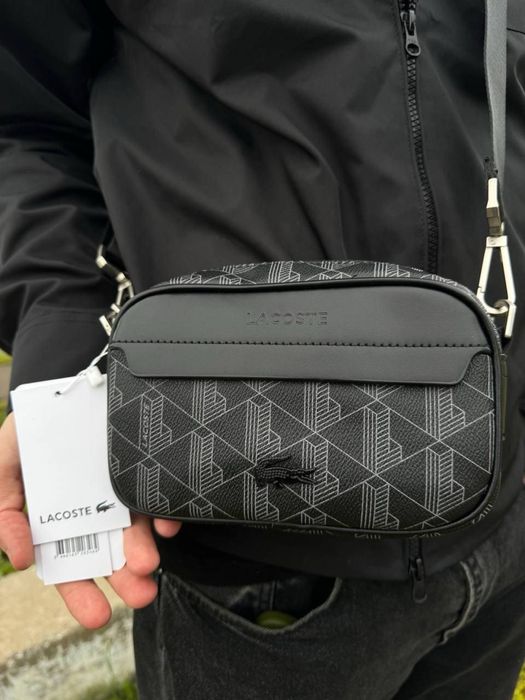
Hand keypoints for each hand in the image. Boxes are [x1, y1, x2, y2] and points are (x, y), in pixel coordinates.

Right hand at [0, 411, 180, 628]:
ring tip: (148, 565)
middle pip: (108, 555)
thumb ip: (4, 509)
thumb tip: (21, 560)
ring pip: (135, 529)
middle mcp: (92, 511)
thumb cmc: (32, 428)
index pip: (68, 566)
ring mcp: (122, 491)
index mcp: (57, 519)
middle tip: (139, 596)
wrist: (67, 386)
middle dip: (123, 579)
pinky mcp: (145, 473)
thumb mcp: (5, 463)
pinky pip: (157, 497)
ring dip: (144, 551)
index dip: (79, 592)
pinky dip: (163, 514)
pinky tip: (166, 525)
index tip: (96, 615)